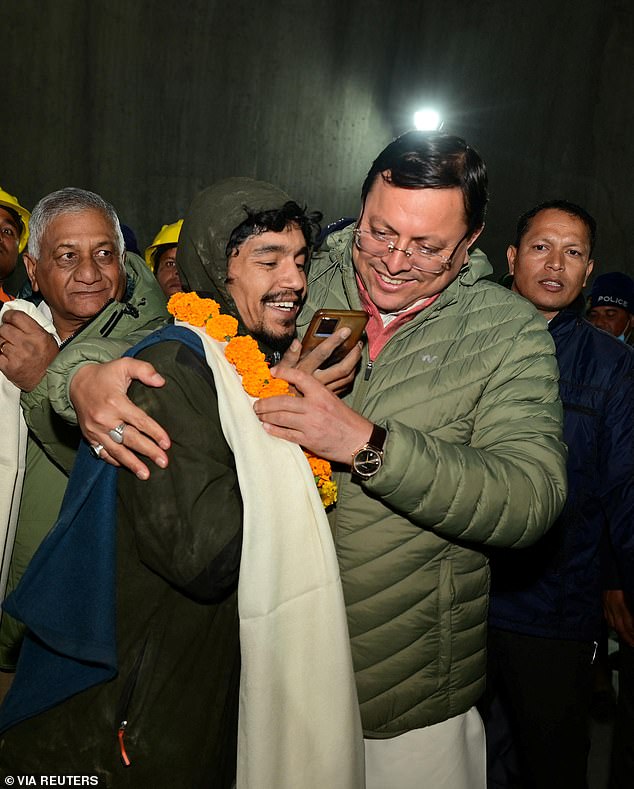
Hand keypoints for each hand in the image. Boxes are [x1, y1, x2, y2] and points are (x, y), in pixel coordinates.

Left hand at [0, 309, 58, 390]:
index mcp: (38, 335)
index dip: (8, 316)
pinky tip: (7, 355)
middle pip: (4, 328)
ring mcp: (16, 356)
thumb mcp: (48, 339)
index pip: (16, 317)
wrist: (48, 381)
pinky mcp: (8, 367)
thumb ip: (32, 326)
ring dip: (2, 342)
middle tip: (10, 335)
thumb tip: (16, 317)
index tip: (7, 318)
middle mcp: (27, 344)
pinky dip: (0, 354)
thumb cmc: (49, 360)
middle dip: (5, 330)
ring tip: (11, 347)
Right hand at [70, 359, 170, 479]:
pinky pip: (102, 452)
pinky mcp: (88, 436)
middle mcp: (104, 419)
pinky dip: (114, 461)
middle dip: (148, 452)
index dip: (155, 433)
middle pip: (130, 439)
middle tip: (163, 462)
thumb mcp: (124, 364)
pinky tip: (127, 467)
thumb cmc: (105, 374)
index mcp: (115, 402)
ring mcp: (95, 430)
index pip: (140, 421)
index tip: (167, 444)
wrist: (76, 382)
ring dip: (132, 464)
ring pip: (116, 450)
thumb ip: (144, 370)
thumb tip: (161, 381)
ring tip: (146, 474)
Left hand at [253, 366, 372, 463]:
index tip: (272, 372)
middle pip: (283, 401)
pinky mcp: (309, 440)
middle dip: (266, 403)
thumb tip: (295, 391)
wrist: (360, 441)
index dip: (284, 372)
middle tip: (256, 404)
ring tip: (258, 414)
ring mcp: (311, 425)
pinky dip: (274, 430)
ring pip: (281, 417)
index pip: (300, 377)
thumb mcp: (333, 400)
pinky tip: (266, 427)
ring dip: (266, 416)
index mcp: (322, 394)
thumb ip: (315, 395)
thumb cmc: (347, 420)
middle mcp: (315, 407)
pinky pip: (286, 434)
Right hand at [273, 329, 362, 394]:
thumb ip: (289, 357)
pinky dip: (350, 374)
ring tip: (356, 351)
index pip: (322, 354)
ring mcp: (325, 391)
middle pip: (342, 368)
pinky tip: (351, 367)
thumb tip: (296, 343)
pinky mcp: (330, 397)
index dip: (335, 341)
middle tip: (357, 342)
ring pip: (347, 377)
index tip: (345, 331)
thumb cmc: (281, 388)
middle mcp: (317, 382)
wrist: (284, 411)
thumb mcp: (281, 371)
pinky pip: (345, 385)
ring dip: (354, 363)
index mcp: (305, 372)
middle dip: (353, 354)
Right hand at [603, 589, 633, 646]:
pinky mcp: (603, 605)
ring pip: (612, 625)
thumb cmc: (622, 584)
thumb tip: (632, 622)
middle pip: (620, 628)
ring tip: (627, 640)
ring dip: (620, 634)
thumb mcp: (630, 598)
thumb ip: (632, 609)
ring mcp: (607, 607)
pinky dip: (613, 626)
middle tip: (633, 645)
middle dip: (627, 638)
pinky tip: (617, 629)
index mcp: (621, 604)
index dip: (633, 633)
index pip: (629, 624)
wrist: (610, 575)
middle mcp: (613, 607)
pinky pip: (607, 619)